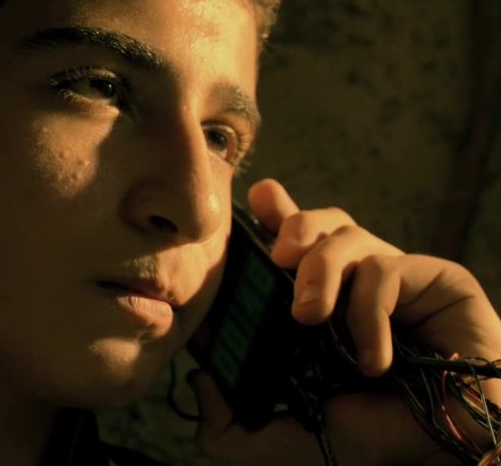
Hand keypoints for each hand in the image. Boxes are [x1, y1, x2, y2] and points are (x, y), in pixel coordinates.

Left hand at [189, 178, 500, 465]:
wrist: (443, 453)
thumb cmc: (370, 442)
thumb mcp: (285, 439)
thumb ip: (232, 426)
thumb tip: (198, 384)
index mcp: (320, 308)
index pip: (291, 250)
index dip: (273, 217)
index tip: (257, 201)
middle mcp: (354, 285)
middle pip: (319, 224)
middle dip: (293, 224)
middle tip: (278, 256)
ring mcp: (394, 280)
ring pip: (348, 235)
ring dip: (321, 270)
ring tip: (308, 316)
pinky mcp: (434, 280)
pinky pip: (386, 271)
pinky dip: (368, 314)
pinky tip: (373, 361)